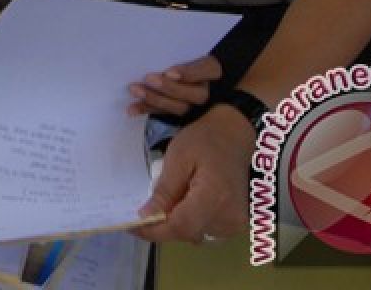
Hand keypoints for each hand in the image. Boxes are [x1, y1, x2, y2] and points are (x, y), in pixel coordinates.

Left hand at [128, 56, 220, 116]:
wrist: (194, 72)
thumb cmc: (190, 58)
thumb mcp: (190, 52)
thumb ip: (183, 58)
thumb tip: (164, 63)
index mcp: (213, 70)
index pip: (206, 70)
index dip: (188, 73)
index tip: (169, 72)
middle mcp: (206, 91)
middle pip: (192, 94)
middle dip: (168, 88)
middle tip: (149, 78)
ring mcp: (193, 105)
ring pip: (178, 106)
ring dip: (155, 99)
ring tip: (135, 90)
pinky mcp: (179, 113)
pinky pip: (164, 113)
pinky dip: (146, 110)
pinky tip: (131, 109)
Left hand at [135, 104, 255, 242]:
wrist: (236, 134)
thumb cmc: (205, 140)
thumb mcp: (178, 158)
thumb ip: (164, 190)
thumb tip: (146, 217)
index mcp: (215, 197)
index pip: (180, 226)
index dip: (154, 230)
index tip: (132, 227)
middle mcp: (230, 217)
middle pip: (188, 234)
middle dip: (164, 225)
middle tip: (147, 209)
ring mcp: (237, 222)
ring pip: (197, 235)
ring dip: (179, 224)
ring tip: (170, 201)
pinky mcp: (238, 223)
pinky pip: (209, 231)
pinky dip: (193, 222)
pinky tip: (187, 203)